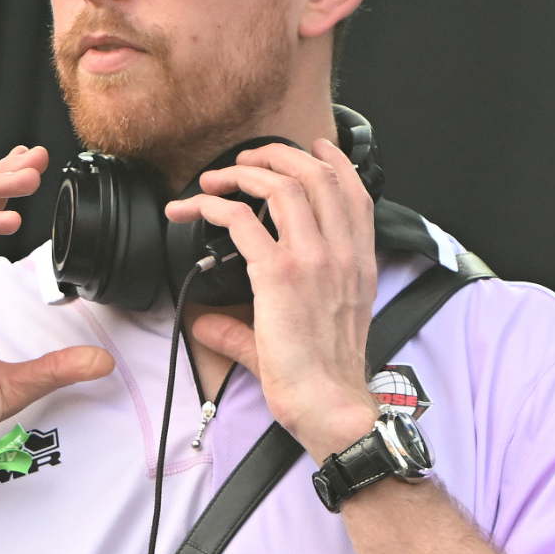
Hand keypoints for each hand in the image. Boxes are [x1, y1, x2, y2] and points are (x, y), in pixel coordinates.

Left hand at [163, 140, 381, 459]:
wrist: (329, 405)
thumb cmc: (324, 376)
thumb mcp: (305, 336)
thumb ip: (249, 324)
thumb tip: (206, 324)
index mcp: (358, 263)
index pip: (354, 193)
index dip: (333, 161)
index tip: (312, 149)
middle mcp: (341, 254)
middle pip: (316, 176)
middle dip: (276, 157)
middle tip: (247, 161)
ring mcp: (313, 260)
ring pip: (280, 187)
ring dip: (242, 173)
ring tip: (214, 180)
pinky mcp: (279, 274)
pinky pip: (240, 220)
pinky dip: (212, 206)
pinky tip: (196, 209)